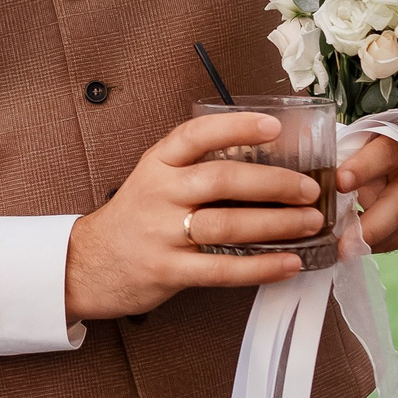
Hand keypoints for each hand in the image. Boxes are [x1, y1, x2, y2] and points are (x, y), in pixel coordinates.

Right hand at [63, 113, 322, 321]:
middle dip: (274, 183)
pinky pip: (223, 269)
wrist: (87, 264)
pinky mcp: (168, 270)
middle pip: (222, 180)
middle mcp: (159, 193)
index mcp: (158, 164)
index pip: (196, 135)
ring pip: (228, 225)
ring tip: (310, 223)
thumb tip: (266, 162)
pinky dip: (262, 267)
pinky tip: (289, 263)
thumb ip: (196, 168)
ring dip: (277, 224)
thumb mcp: (154, 180)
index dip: (236, 127)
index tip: (274, 127)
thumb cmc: (135, 219)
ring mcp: (162, 233)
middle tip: (310, 189)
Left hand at [339, 135, 397, 252]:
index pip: (383, 155)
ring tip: (337, 247)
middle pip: (397, 204)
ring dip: (365, 240)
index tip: (339, 183)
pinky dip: (372, 243)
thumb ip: (338, 153)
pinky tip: (354, 242)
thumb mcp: (359, 141)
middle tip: (341, 245)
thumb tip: (306, 164)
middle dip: (368, 227)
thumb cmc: (372, 150)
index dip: (362, 169)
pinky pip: (395, 241)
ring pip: (395, 229)